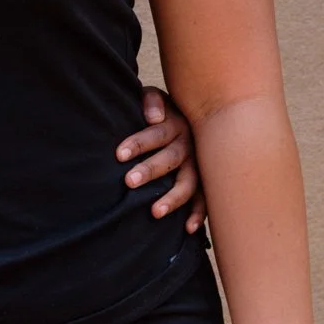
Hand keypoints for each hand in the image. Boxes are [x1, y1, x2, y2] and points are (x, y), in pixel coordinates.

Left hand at [116, 86, 206, 232]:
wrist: (200, 113)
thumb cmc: (165, 109)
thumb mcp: (157, 96)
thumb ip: (151, 101)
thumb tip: (153, 117)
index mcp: (176, 123)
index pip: (156, 134)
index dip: (138, 143)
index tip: (118, 155)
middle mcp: (189, 145)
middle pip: (170, 158)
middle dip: (150, 170)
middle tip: (129, 181)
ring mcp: (199, 164)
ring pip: (189, 182)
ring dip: (173, 198)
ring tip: (155, 212)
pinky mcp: (205, 180)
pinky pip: (205, 198)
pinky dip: (198, 213)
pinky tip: (188, 228)